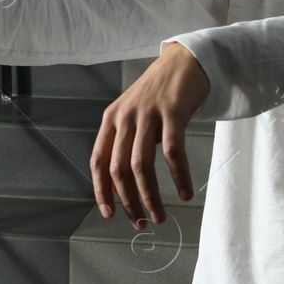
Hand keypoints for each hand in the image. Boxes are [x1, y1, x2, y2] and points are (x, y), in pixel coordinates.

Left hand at [90, 41, 209, 229]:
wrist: (185, 61)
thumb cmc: (159, 94)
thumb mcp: (133, 115)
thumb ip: (125, 144)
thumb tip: (122, 188)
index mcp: (111, 120)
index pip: (98, 162)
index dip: (102, 192)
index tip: (110, 214)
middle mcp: (125, 117)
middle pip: (119, 169)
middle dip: (130, 202)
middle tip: (142, 222)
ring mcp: (148, 114)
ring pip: (142, 166)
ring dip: (150, 196)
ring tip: (161, 216)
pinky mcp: (172, 112)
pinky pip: (173, 152)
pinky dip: (179, 177)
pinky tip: (185, 192)